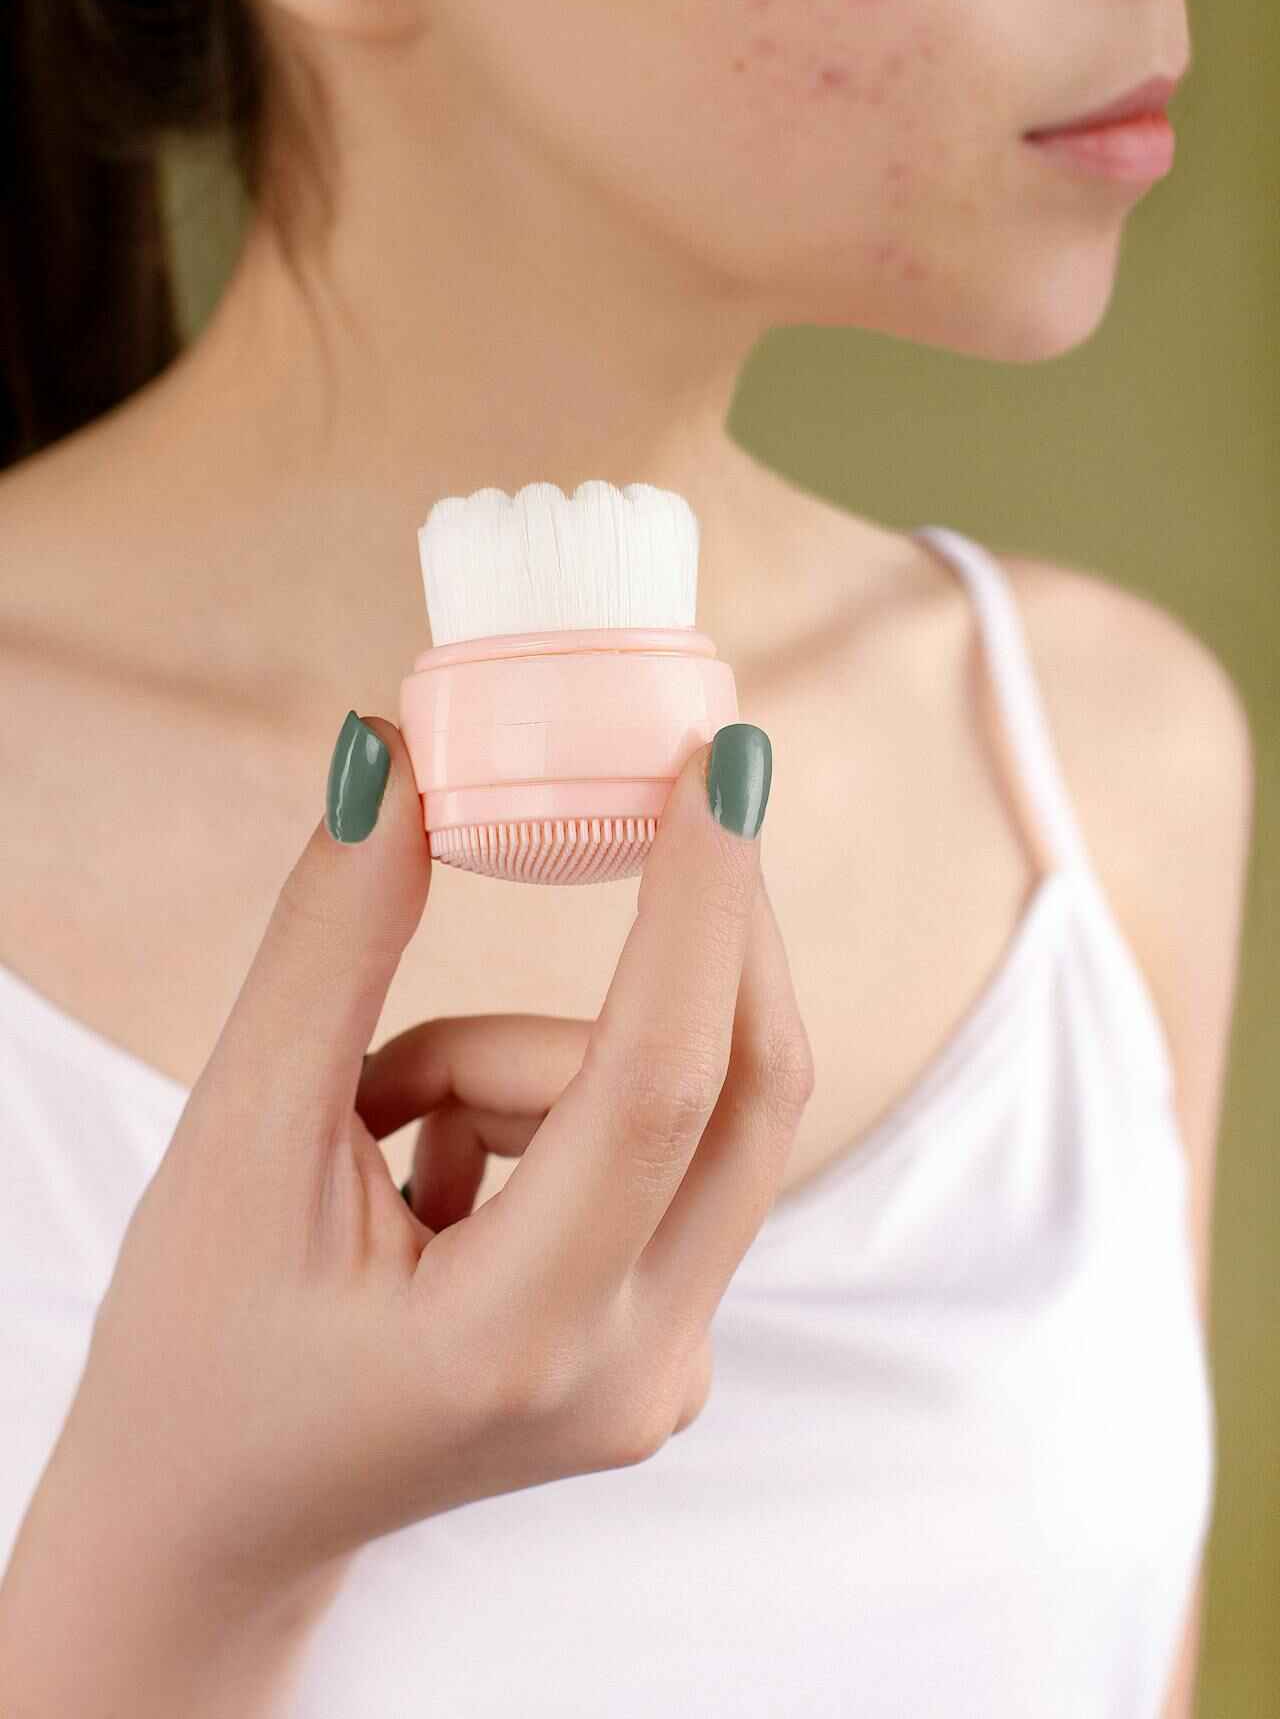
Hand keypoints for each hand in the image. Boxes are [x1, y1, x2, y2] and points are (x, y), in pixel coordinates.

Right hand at [28, 716, 812, 1607]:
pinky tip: (428, 1175)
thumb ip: (331, 945)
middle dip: (701, 927)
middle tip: (668, 786)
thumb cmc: (202, 1348)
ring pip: (670, 1109)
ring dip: (527, 1059)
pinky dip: (543, 1108)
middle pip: (737, 1090)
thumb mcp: (239, 1141)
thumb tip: (391, 758)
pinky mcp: (663, 1338)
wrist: (219, 1520)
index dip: (699, 904)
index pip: (660, 1084)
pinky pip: (651, 1151)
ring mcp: (664, 1368)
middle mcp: (636, 1369)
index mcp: (520, 1338)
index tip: (726, 762)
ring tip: (374, 1129)